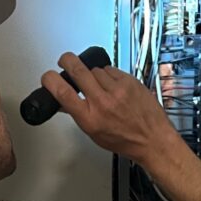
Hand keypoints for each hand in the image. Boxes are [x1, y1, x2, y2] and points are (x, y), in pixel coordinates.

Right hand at [40, 52, 184, 168]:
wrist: (153, 139)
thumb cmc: (125, 140)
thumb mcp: (94, 132)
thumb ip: (77, 114)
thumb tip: (62, 101)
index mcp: (90, 118)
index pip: (63, 93)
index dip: (51, 80)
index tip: (48, 77)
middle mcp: (103, 102)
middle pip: (77, 70)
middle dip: (66, 60)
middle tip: (64, 60)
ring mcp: (117, 90)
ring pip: (95, 69)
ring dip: (92, 74)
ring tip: (98, 85)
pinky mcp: (129, 81)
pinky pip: (110, 70)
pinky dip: (108, 75)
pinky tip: (112, 85)